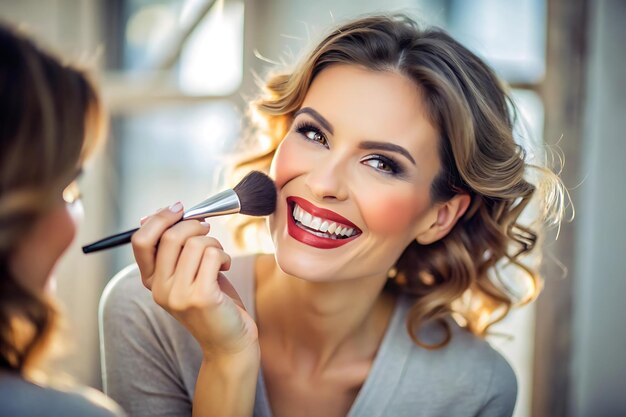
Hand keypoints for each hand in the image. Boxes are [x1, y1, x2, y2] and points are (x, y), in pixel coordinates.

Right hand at [131, 202, 258, 356]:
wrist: (229, 341)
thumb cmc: (212, 301)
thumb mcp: (187, 273)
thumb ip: (173, 249)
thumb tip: (158, 214)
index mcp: (151, 281)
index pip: (140, 241)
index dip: (159, 218)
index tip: (180, 209)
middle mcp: (159, 289)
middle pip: (169, 236)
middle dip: (194, 225)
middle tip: (207, 230)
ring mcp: (178, 295)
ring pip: (194, 243)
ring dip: (213, 243)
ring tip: (219, 258)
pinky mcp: (201, 297)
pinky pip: (212, 255)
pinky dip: (224, 256)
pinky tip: (226, 268)